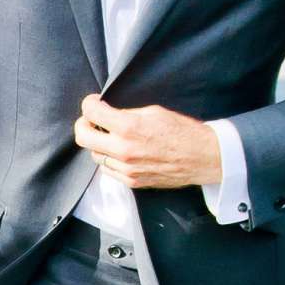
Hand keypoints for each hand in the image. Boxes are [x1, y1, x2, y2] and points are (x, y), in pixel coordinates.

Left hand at [73, 95, 221, 189]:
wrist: (202, 157)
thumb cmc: (182, 131)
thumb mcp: (153, 112)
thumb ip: (127, 114)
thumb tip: (109, 115)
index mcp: (128, 127)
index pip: (91, 112)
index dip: (89, 104)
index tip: (93, 103)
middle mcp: (123, 150)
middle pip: (83, 137)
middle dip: (84, 124)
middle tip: (91, 120)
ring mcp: (125, 168)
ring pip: (94, 155)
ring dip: (98, 144)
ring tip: (111, 137)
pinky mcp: (131, 181)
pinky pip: (107, 169)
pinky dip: (109, 159)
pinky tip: (120, 152)